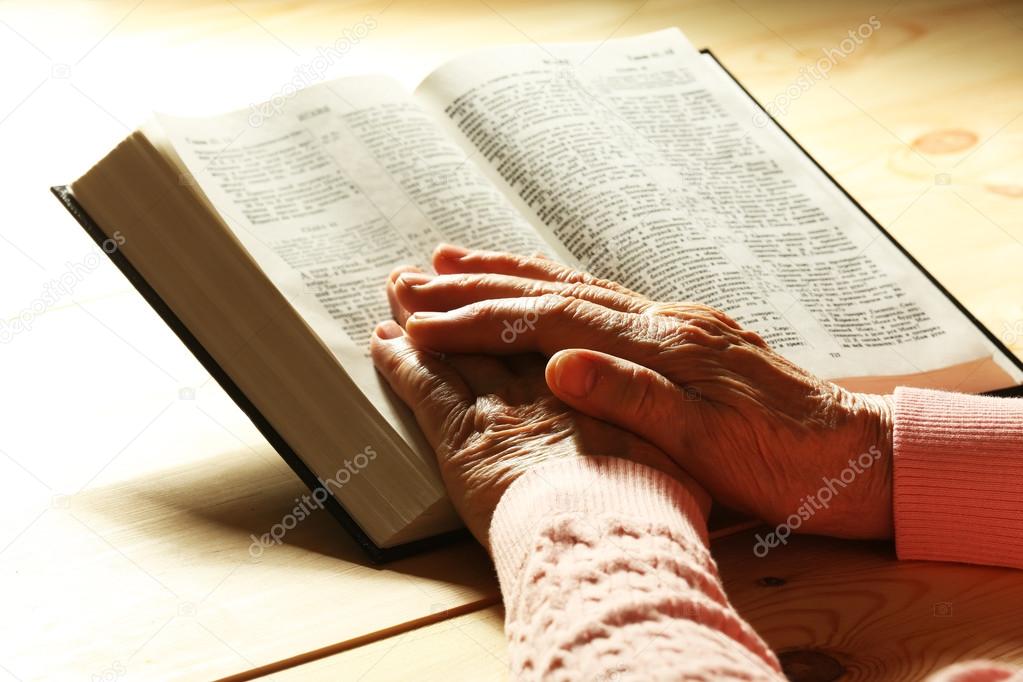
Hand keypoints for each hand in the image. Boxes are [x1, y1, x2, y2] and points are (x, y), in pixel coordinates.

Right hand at [391, 245, 895, 539]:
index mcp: (661, 345)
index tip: (420, 322)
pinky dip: (557, 288)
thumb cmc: (785, 459)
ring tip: (456, 259)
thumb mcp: (710, 442)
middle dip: (476, 285)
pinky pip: (602, 300)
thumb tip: (560, 365)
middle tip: (412, 277)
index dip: (479, 321)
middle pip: (551, 292)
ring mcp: (672, 322)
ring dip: (509, 273)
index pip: (549, 325)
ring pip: (574, 286)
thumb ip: (634, 398)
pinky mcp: (681, 333)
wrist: (855, 452)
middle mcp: (661, 320)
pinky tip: (539, 286)